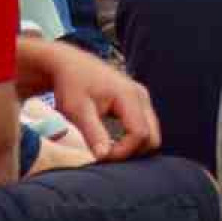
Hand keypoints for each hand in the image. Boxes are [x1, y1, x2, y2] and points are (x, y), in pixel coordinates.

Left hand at [46, 42, 160, 161]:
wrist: (69, 64)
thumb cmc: (71, 85)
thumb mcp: (77, 110)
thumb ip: (93, 133)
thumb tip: (104, 156)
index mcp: (129, 95)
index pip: (140, 134)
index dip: (123, 152)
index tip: (100, 155)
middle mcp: (140, 95)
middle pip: (152, 137)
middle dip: (132, 152)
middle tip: (106, 154)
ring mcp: (141, 97)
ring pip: (151, 133)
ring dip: (133, 146)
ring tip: (107, 147)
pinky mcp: (137, 100)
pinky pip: (145, 126)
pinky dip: (133, 139)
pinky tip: (113, 140)